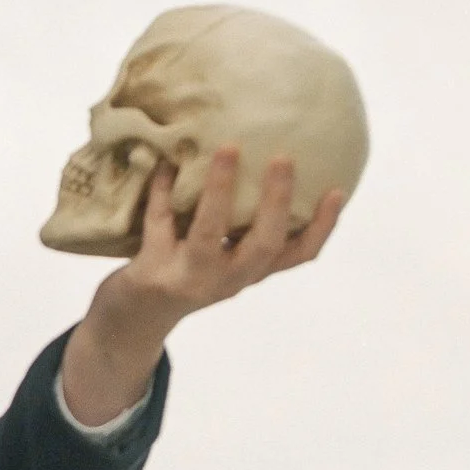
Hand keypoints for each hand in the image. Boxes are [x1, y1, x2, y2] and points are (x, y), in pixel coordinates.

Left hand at [59, 148, 346, 426]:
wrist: (132, 320)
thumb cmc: (184, 272)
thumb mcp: (220, 255)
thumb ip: (239, 224)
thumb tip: (259, 156)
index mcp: (249, 272)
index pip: (298, 255)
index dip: (322, 227)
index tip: (338, 190)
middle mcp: (226, 280)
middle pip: (262, 246)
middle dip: (276, 202)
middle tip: (283, 158)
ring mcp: (189, 278)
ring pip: (209, 235)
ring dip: (219, 192)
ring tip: (228, 149)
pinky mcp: (152, 274)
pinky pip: (159, 224)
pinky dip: (161, 192)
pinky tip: (164, 162)